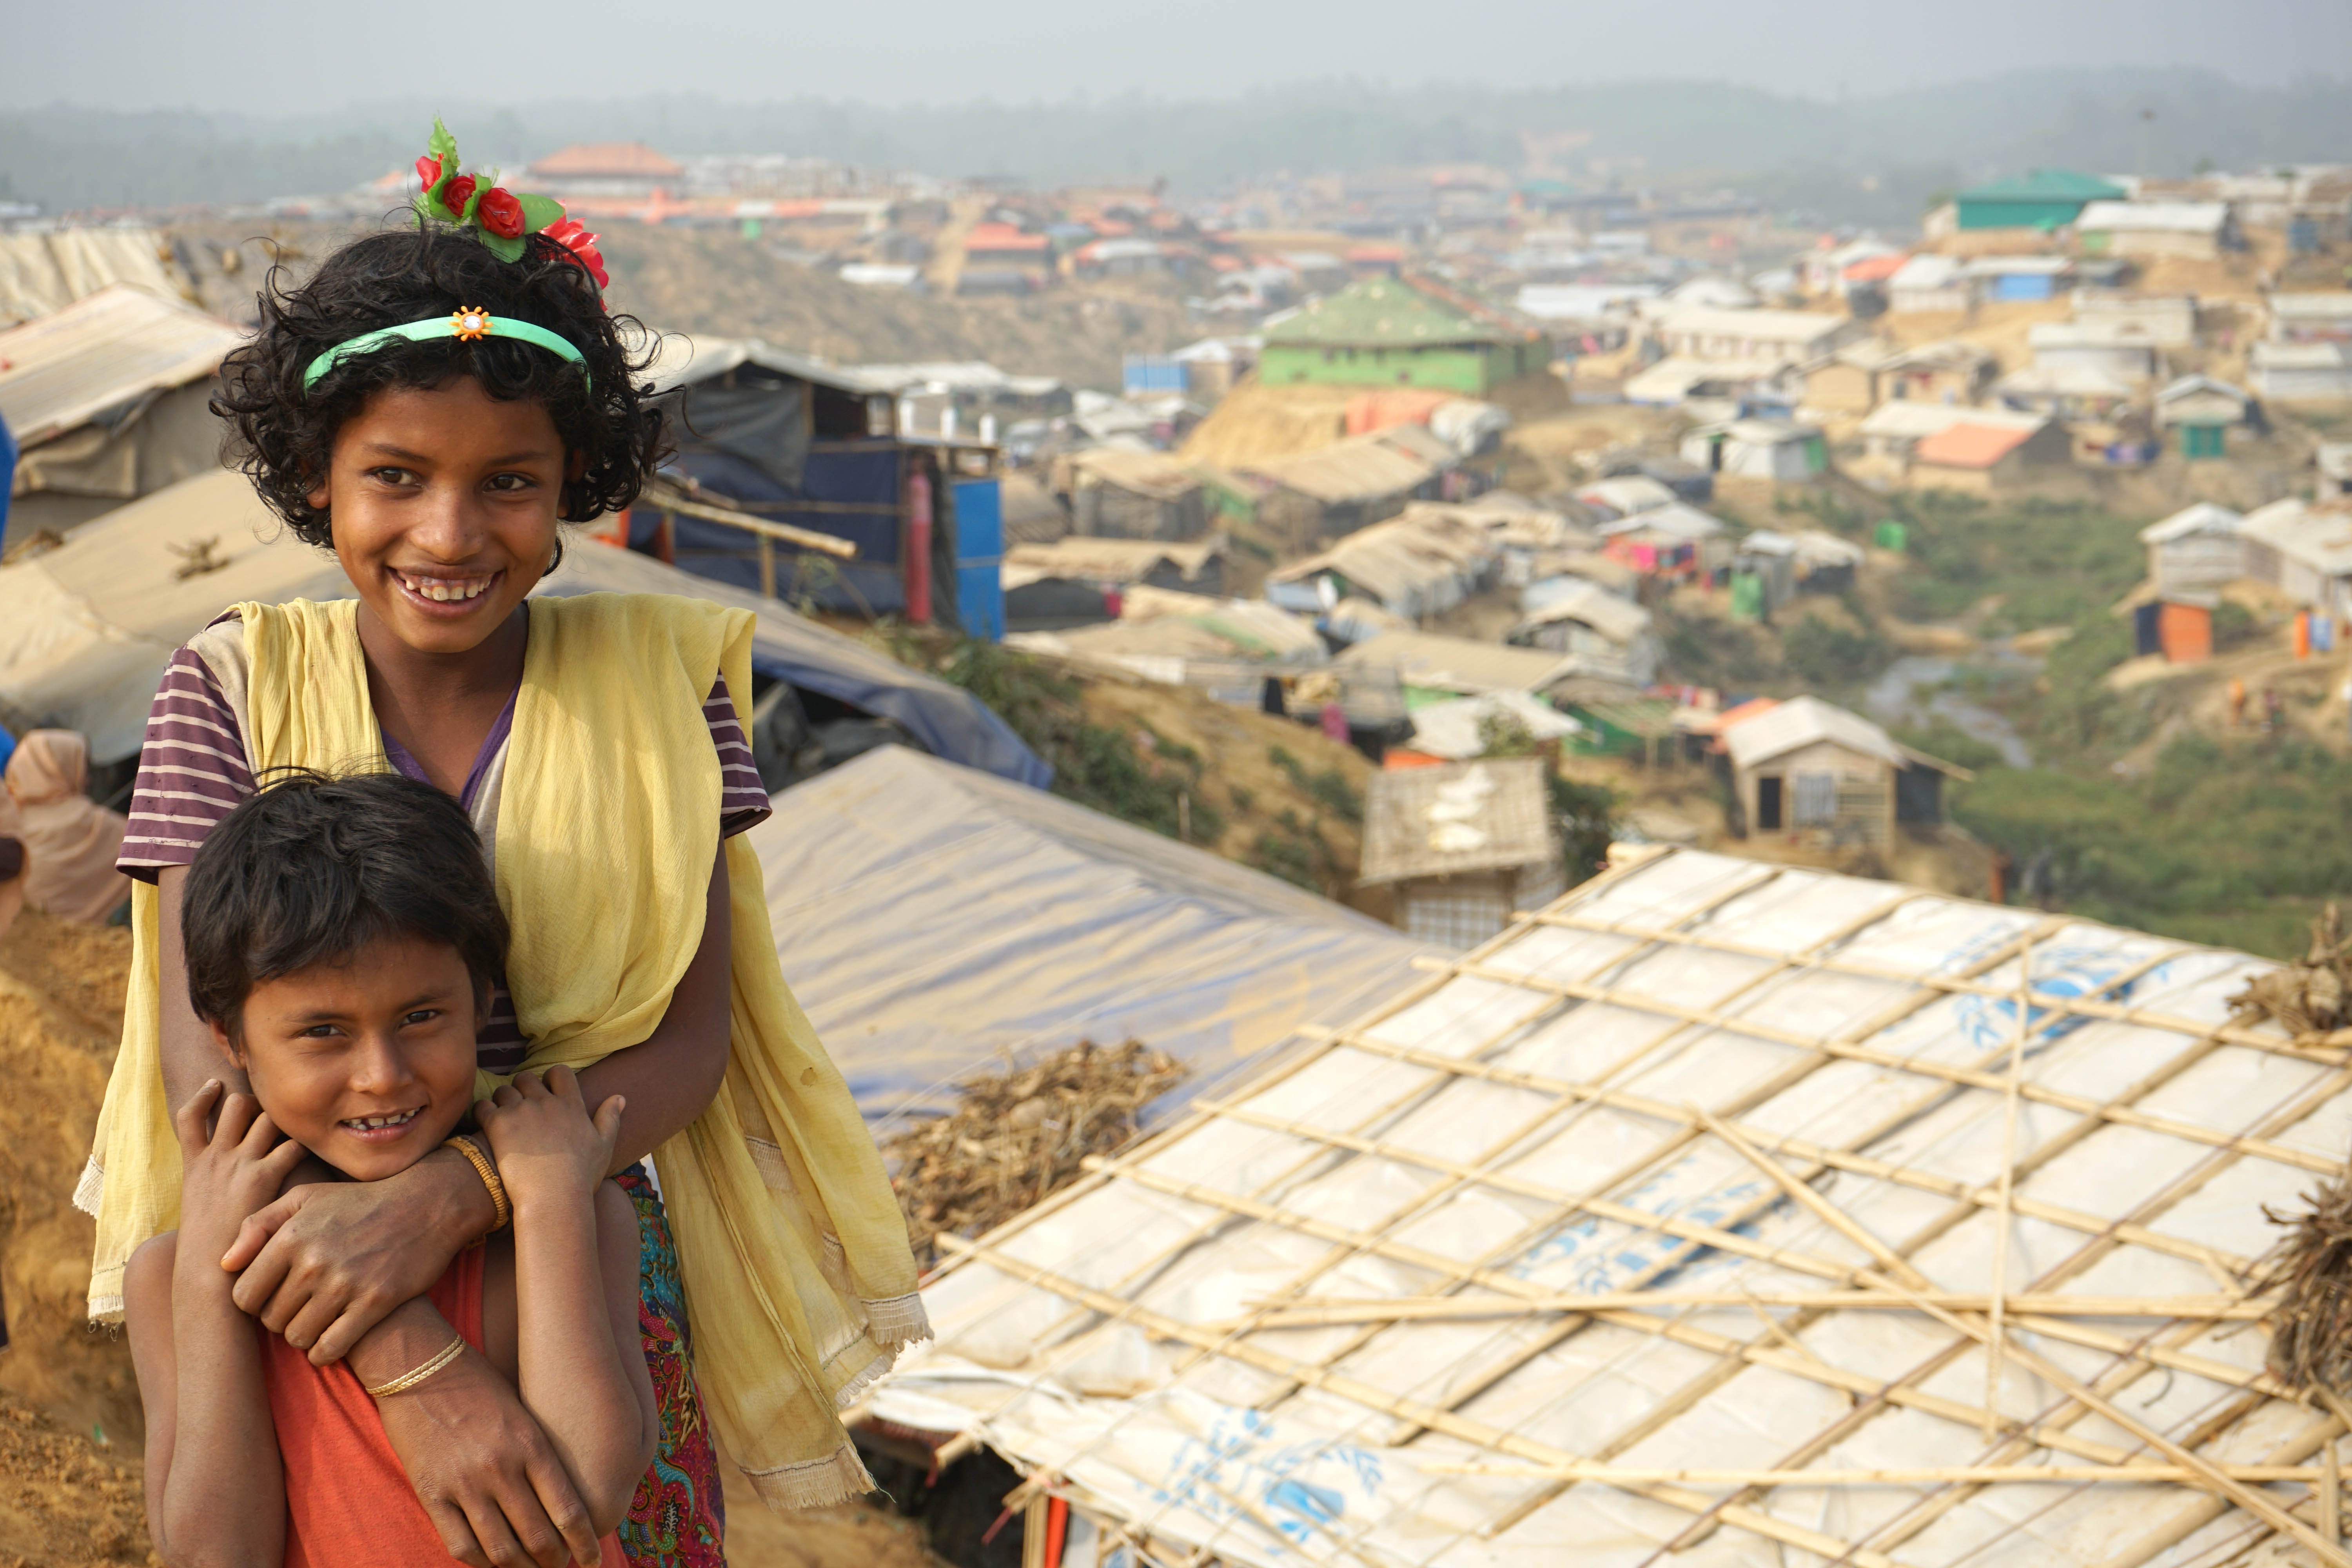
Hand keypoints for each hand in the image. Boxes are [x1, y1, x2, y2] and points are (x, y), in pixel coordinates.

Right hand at [172, 1080, 308, 1261]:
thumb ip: (208, 1188)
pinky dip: (308, 1141)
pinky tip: (320, 1144)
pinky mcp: (261, 1178)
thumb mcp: (199, 1210)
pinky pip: (291, 1144)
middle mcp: (215, 1158)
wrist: (205, 1277)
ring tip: (305, 1121)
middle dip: (257, 1099)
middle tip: (276, 1105)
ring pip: (265, 1116)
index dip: (202, 1096)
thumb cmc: (206, 1250)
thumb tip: (220, 1187)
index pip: (188, 1117)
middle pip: (236, 1105)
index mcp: (194, 1165)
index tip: (215, 1084)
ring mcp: (237, 1165)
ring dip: (285, 1116)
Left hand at [221, 1148, 490, 1363]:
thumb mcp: (306, 1198)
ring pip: (297, 1337)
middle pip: (270, 1320)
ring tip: (317, 1319)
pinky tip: (332, 1338)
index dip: (253, 1301)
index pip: (243, 1295)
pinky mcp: (375, 1302)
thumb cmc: (359, 1202)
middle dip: (280, 1318)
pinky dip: (325, 1351)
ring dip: (303, 1335)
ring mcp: (345, 1283)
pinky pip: (330, 1348)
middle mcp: (313, 1261)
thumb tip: (225, 1264)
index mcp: (290, 1236)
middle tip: (300, 1306)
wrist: (427, 1204)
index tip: (272, 1294)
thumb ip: (258, 1224)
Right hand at [374, 1343, 604, 1567]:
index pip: (569, 1511)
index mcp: (531, 1445)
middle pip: (538, 1538)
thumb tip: (564, 1504)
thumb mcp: (524, 1415)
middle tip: (562, 1565)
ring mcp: (464, 1484)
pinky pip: (461, 1546)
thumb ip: (541, 1459)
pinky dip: (481, 1562)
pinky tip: (492, 1562)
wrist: (422, 1368)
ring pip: (501, 1551)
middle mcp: (501, 1469)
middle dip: (555, 1561)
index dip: (585, 1544)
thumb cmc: (481, 1387)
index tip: (593, 1559)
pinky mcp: (432, 1494)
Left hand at [476, 1068, 623, 1213]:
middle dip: (522, 1087)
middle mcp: (545, 1102)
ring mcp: (521, 1111)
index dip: (551, 1077)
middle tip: (520, 1106)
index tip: (546, 1090)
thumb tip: (619, 1097)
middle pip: (526, 1077)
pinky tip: (485, 1124)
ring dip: (502, 1100)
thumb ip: (610, 1119)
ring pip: (503, 1090)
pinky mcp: (498, 1124)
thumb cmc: (581, 1177)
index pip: (560, 1072)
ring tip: (503, 1117)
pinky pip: (483, 1105)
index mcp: (571, 1105)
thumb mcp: (604, 1146)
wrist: (553, 1197)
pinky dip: (482, 1111)